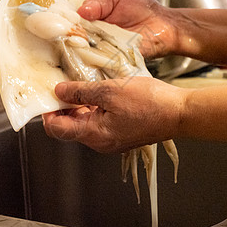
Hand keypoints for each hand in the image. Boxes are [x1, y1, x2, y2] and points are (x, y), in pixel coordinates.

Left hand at [42, 77, 184, 152]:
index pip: (58, 129)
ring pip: (84, 122)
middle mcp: (100, 141)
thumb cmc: (150, 102)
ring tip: (81, 85)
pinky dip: (93, 107)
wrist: (179, 112)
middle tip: (63, 85)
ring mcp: (111, 138)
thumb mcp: (110, 91)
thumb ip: (80, 92)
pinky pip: (99, 121)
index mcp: (95, 135)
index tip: (47, 95)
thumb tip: (59, 92)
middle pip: (70, 126)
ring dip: (79, 105)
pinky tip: (97, 91)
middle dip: (63, 106)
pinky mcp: (120, 132)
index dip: (48, 112)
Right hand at [77, 0, 176, 58]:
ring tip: (80, 45)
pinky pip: (103, 62)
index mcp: (97, 19)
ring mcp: (107, 49)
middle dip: (75, 38)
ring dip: (84, 50)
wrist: (165, 26)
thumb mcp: (119, 0)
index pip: (78, 23)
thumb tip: (81, 10)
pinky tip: (92, 57)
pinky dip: (97, 61)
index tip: (63, 24)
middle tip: (71, 36)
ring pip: (89, 52)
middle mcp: (100, 36)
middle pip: (80, 39)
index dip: (70, 24)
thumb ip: (100, 5)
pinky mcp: (116, 60)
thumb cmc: (145, 11)